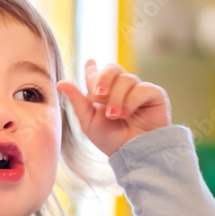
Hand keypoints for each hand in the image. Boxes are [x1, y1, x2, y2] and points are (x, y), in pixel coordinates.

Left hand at [56, 59, 170, 157]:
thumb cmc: (110, 140)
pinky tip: (126, 114)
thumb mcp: (88, 121)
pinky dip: (131, 101)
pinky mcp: (154, 95)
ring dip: (116, 98)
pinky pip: (142, 88)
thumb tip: (60, 82)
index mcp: (103, 94)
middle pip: (112, 68)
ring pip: (126, 79)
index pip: (97, 74)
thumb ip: (77, 101)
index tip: (89, 62)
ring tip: (113, 116)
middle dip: (103, 79)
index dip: (93, 68)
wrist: (132, 153)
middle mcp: (121, 89)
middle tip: (98, 95)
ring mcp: (138, 90)